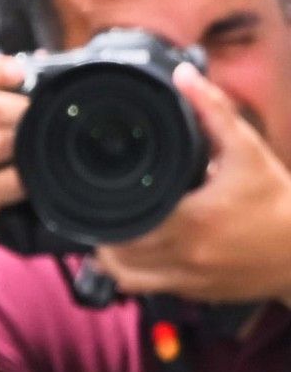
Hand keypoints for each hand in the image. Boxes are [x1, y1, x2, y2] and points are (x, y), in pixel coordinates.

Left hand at [95, 65, 290, 303]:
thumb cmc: (278, 200)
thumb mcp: (246, 150)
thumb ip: (213, 111)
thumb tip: (184, 76)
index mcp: (192, 219)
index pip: (123, 223)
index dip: (104, 210)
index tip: (99, 194)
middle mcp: (187, 254)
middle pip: (117, 252)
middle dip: (105, 232)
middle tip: (104, 209)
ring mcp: (192, 280)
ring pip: (128, 278)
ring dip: (114, 258)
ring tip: (115, 232)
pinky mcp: (200, 295)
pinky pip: (152, 290)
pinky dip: (139, 275)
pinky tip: (141, 254)